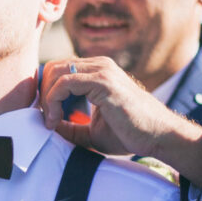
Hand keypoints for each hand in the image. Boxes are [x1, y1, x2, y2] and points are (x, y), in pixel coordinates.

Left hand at [39, 56, 201, 186]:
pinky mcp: (103, 81)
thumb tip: (46, 126)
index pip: (59, 70)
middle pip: (53, 68)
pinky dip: (53, 101)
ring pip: (56, 72)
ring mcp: (102, 70)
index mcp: (97, 71)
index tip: (46, 118)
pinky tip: (55, 120)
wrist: (158, 135)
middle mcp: (99, 65)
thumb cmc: (130, 134)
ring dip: (46, 98)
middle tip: (45, 119)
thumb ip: (70, 127)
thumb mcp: (92, 131)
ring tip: (50, 122)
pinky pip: (64, 83)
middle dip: (43, 93)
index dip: (46, 92)